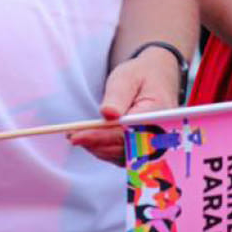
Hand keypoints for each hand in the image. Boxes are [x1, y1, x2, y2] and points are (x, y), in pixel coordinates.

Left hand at [69, 47, 182, 166]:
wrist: (156, 78)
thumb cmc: (141, 75)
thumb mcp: (127, 77)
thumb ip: (118, 95)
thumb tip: (108, 114)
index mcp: (158, 113)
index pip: (127, 132)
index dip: (101, 137)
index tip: (77, 136)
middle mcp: (159, 134)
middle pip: (124, 148)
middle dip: (96, 144)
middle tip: (72, 136)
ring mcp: (152, 144)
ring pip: (122, 156)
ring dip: (98, 149)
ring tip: (76, 136)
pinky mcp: (143, 148)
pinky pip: (123, 156)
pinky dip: (105, 150)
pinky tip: (89, 140)